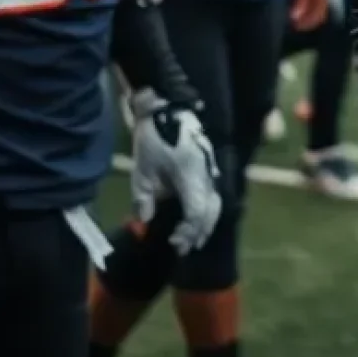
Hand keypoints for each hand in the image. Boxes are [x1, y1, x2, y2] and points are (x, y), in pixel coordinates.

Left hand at [129, 94, 222, 254]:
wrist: (167, 109)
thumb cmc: (154, 139)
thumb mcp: (142, 171)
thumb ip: (143, 199)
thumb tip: (146, 220)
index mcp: (192, 177)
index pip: (197, 212)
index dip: (188, 232)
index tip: (173, 244)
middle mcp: (206, 174)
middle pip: (211, 209)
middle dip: (200, 231)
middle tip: (185, 247)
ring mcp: (209, 168)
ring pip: (215, 201)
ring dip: (206, 221)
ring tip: (193, 236)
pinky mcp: (207, 164)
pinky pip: (211, 191)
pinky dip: (206, 208)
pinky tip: (194, 215)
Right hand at [288, 0, 328, 31]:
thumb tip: (297, 2)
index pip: (322, 6)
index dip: (315, 18)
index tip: (305, 26)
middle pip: (321, 8)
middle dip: (311, 21)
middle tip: (300, 28)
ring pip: (314, 6)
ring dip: (306, 18)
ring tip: (296, 25)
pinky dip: (299, 9)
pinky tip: (293, 16)